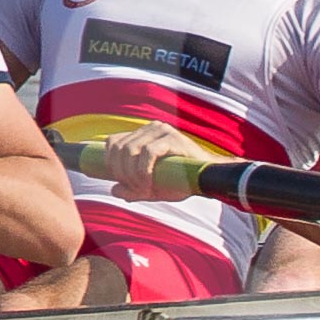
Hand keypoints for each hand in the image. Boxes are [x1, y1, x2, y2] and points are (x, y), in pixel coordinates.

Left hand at [102, 123, 216, 202]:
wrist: (208, 181)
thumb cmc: (180, 182)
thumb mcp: (150, 189)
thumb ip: (132, 189)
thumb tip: (113, 190)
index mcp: (142, 135)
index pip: (113, 143)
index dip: (111, 165)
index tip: (122, 183)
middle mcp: (150, 128)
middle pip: (119, 148)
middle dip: (122, 174)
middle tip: (135, 190)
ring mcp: (161, 130)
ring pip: (130, 150)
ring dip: (132, 175)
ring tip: (144, 189)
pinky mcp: (172, 137)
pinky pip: (147, 152)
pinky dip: (143, 171)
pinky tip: (150, 184)